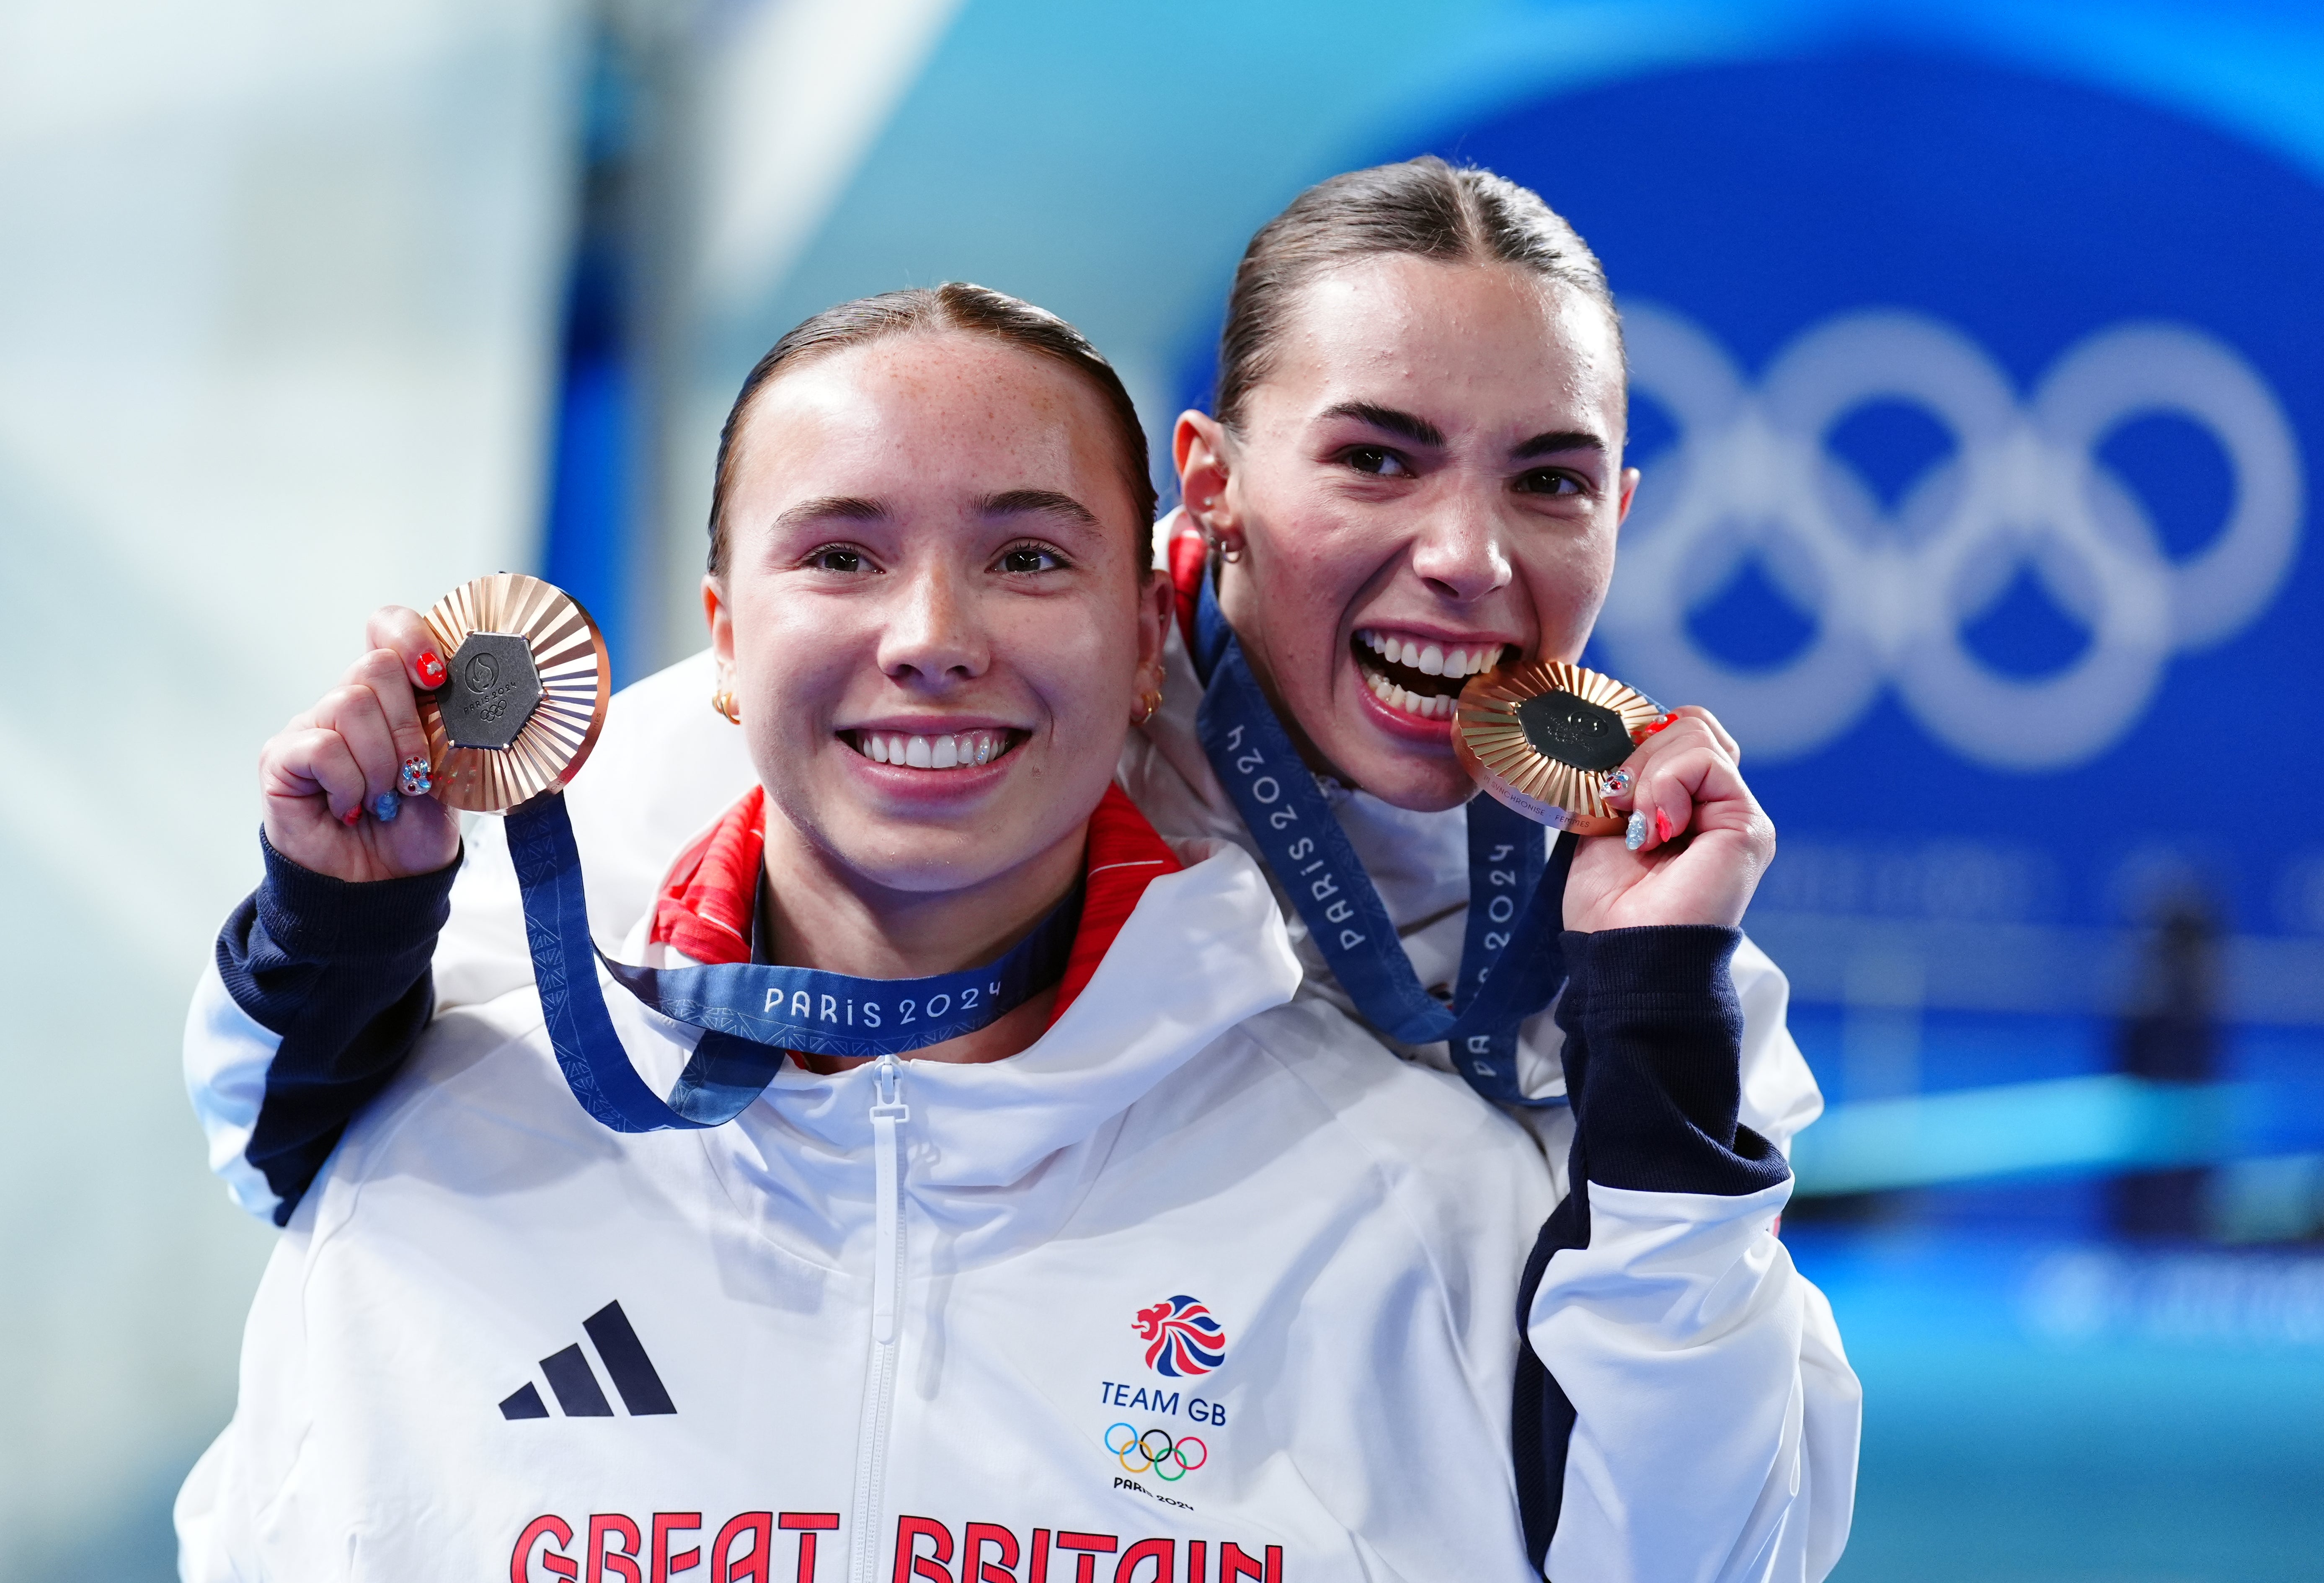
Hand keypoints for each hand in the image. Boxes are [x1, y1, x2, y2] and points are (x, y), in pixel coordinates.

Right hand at [258, 606, 459, 881]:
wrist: (384, 888)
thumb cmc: (414, 831)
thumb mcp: (448, 773)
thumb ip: (446, 727)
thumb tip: (456, 690)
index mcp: (391, 698)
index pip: (387, 628)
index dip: (412, 638)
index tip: (436, 678)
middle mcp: (346, 704)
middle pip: (375, 666)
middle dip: (409, 728)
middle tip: (413, 777)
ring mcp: (310, 727)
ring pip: (351, 705)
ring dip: (381, 763)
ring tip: (383, 799)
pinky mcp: (281, 758)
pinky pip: (322, 746)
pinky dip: (349, 783)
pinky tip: (351, 807)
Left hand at [1562, 706, 1773, 931]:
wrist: (1622, 951)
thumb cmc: (1608, 905)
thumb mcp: (1603, 824)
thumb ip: (1622, 779)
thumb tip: (1623, 737)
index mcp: (1687, 804)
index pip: (1677, 731)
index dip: (1637, 741)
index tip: (1607, 784)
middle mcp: (1718, 806)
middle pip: (1690, 723)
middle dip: (1638, 754)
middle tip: (1618, 806)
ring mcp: (1738, 813)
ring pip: (1696, 732)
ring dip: (1648, 775)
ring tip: (1640, 829)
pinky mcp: (1749, 824)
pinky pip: (1705, 760)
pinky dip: (1665, 787)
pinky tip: (1658, 833)